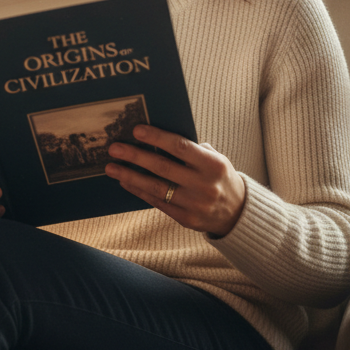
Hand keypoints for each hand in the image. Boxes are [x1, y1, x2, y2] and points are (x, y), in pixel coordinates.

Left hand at [105, 125, 245, 237]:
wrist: (238, 213)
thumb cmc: (219, 177)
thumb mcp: (215, 159)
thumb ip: (191, 150)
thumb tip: (156, 137)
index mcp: (213, 164)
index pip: (181, 147)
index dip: (157, 137)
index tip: (136, 130)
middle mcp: (204, 185)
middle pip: (163, 168)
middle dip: (136, 156)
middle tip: (115, 148)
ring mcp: (195, 204)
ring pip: (156, 188)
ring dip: (130, 176)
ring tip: (111, 167)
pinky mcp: (186, 219)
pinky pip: (157, 203)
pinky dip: (139, 191)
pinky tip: (125, 182)